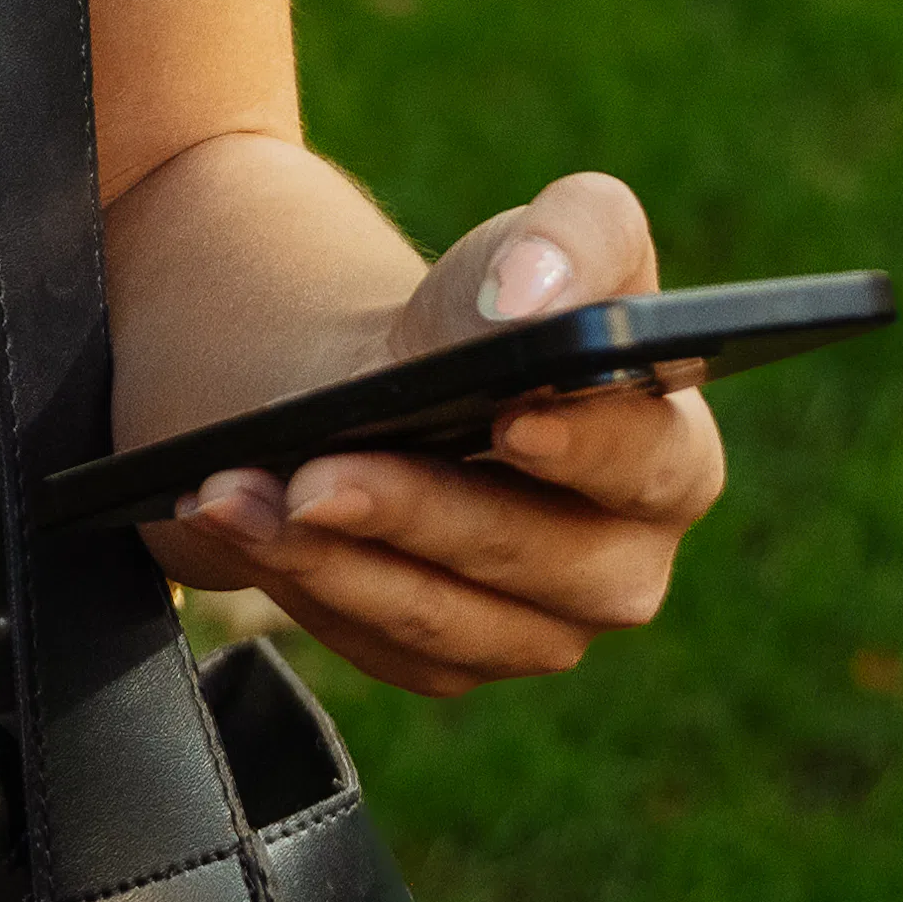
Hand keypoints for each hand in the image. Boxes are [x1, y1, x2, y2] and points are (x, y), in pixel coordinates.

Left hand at [145, 167, 731, 698]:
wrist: (364, 380)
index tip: (511, 414)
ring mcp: (539, 626)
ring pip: (446, 621)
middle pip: (544, 565)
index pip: (653, 462)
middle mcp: (622, 559)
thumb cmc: (468, 311)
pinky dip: (300, 583)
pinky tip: (232, 519)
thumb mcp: (523, 246)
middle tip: (316, 474)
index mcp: (670, 452)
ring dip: (331, 557)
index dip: (589, 444)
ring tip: (235, 490)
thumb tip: (533, 300)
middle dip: (422, 514)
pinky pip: (382, 646)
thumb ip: (568, 240)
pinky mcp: (454, 661)